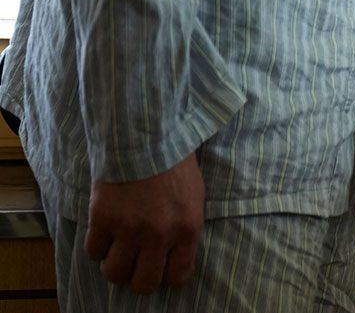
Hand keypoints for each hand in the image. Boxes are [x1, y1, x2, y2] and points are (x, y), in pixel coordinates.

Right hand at [85, 152, 203, 294]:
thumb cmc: (175, 165)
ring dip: (115, 265)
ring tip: (117, 251)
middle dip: (138, 278)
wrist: (146, 137)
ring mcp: (129, 228)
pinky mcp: (103, 219)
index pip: (177, 276)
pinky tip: (104, 234)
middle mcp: (160, 234)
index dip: (166, 276)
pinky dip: (97, 247)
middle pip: (143, 283)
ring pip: (114, 273)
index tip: (160, 268)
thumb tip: (174, 257)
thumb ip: (185, 229)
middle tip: (135, 264)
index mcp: (188, 229)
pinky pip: (93, 252)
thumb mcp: (194, 198)